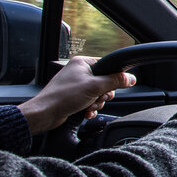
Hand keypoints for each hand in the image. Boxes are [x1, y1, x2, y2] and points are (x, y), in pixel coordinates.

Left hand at [18, 57, 136, 134]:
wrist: (45, 113)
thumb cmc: (64, 96)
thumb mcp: (95, 87)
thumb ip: (115, 81)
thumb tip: (131, 78)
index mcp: (82, 63)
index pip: (107, 66)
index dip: (112, 79)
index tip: (112, 87)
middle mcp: (79, 72)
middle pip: (105, 82)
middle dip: (103, 95)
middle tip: (96, 98)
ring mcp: (76, 85)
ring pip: (98, 94)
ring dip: (96, 103)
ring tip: (88, 107)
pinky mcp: (73, 97)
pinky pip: (90, 101)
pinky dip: (90, 108)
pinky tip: (85, 112)